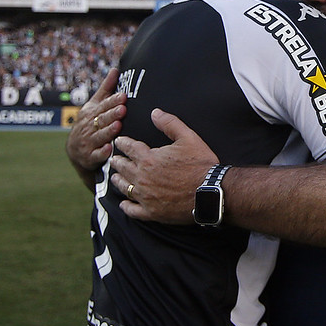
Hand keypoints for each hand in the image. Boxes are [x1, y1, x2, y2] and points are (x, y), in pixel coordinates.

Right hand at [65, 68, 126, 188]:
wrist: (75, 149)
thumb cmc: (89, 122)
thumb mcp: (94, 105)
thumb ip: (106, 88)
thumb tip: (115, 69)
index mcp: (91, 113)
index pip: (103, 106)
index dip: (113, 101)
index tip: (123, 96)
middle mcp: (89, 126)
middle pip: (102, 119)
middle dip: (112, 114)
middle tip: (123, 109)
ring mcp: (89, 141)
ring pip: (100, 136)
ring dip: (108, 131)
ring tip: (118, 126)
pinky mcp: (90, 156)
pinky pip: (96, 155)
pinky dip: (102, 152)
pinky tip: (109, 149)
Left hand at [112, 109, 218, 223]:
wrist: (211, 191)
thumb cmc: (201, 164)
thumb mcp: (188, 137)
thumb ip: (169, 123)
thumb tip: (155, 113)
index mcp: (149, 158)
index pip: (129, 148)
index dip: (122, 143)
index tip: (119, 141)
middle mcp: (142, 178)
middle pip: (123, 167)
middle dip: (117, 161)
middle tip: (114, 159)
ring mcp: (146, 196)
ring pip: (124, 187)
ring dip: (118, 180)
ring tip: (114, 177)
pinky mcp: (152, 212)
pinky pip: (132, 210)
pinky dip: (126, 206)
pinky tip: (124, 203)